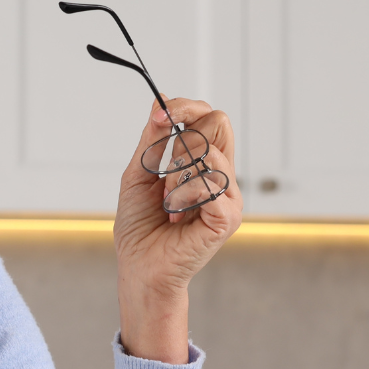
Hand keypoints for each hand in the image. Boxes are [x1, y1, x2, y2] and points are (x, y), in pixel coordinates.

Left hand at [113, 97, 242, 363]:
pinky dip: (185, 195)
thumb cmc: (140, 225)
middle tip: (163, 173)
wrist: (139, 266)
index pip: (210, 116)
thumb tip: (160, 103)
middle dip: (182, 139)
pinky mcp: (228, 217)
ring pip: (210, 153)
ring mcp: (229, 197)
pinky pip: (211, 185)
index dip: (186, 107)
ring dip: (176, 175)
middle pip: (218, 123)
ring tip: (168, 203)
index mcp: (204, 162)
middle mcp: (222, 176)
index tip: (161, 115)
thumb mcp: (140, 172)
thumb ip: (153, 139)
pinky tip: (176, 214)